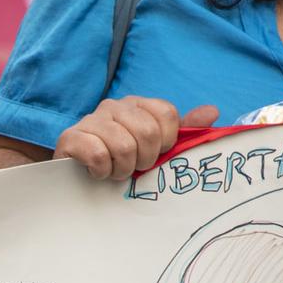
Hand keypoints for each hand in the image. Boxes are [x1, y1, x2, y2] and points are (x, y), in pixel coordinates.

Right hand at [55, 97, 217, 179]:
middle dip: (144, 160)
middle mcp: (114, 106)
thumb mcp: (154, 147)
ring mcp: (90, 120)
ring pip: (123, 146)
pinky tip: (96, 173)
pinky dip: (101, 172)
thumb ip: (183, 130)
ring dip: (122, 170)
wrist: (75, 177)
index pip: (167, 115)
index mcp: (137, 105)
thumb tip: (212, 112)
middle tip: (133, 169)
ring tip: (114, 173)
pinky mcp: (70, 138)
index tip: (154, 155)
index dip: (166, 142)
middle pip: (147, 132)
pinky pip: (98, 155)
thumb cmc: (117, 162)